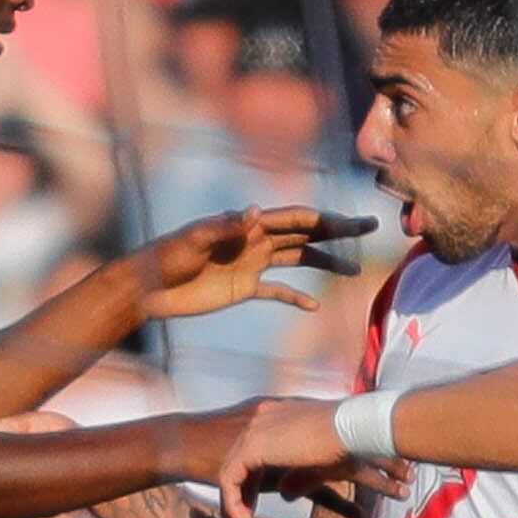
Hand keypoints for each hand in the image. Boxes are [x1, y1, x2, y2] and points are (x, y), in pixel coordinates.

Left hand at [140, 205, 372, 322]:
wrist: (147, 287)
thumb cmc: (166, 256)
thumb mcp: (195, 240)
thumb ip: (225, 226)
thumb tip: (253, 212)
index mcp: (248, 225)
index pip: (295, 218)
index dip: (325, 218)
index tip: (352, 223)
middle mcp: (255, 240)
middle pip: (305, 234)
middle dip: (338, 231)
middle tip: (370, 228)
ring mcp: (252, 264)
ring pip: (298, 259)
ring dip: (326, 262)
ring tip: (354, 271)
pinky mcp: (243, 288)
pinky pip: (277, 291)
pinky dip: (295, 296)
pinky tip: (314, 305)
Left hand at [196, 393, 368, 502]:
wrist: (354, 431)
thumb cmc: (348, 444)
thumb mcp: (320, 467)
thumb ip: (300, 479)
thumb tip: (285, 495)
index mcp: (277, 418)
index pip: (253, 455)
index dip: (251, 486)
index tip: (253, 511)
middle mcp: (261, 419)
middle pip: (237, 464)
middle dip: (238, 498)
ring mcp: (254, 430)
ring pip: (229, 473)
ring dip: (233, 506)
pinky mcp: (252, 445)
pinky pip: (230, 480)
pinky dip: (234, 505)